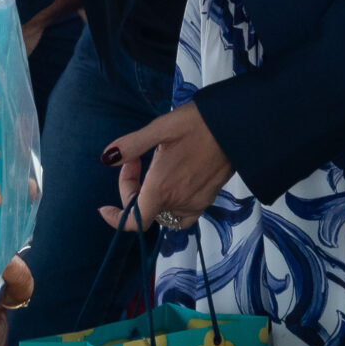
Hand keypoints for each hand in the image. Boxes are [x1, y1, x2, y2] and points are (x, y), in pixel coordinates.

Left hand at [101, 101, 234, 230]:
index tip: (106, 207)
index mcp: (162, 188)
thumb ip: (132, 145)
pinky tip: (175, 180)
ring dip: (152, 196)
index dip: (117, 219)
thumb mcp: (160, 128)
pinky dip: (172, 203)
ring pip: (164, 212)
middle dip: (134, 188)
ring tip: (156, 166)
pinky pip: (184, 213)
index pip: (134, 221)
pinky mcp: (210, 198)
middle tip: (136, 158)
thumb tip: (106, 158)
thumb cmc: (198, 124)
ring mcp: (196, 202)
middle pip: (146, 210)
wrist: (238, 126)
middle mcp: (178, 202)